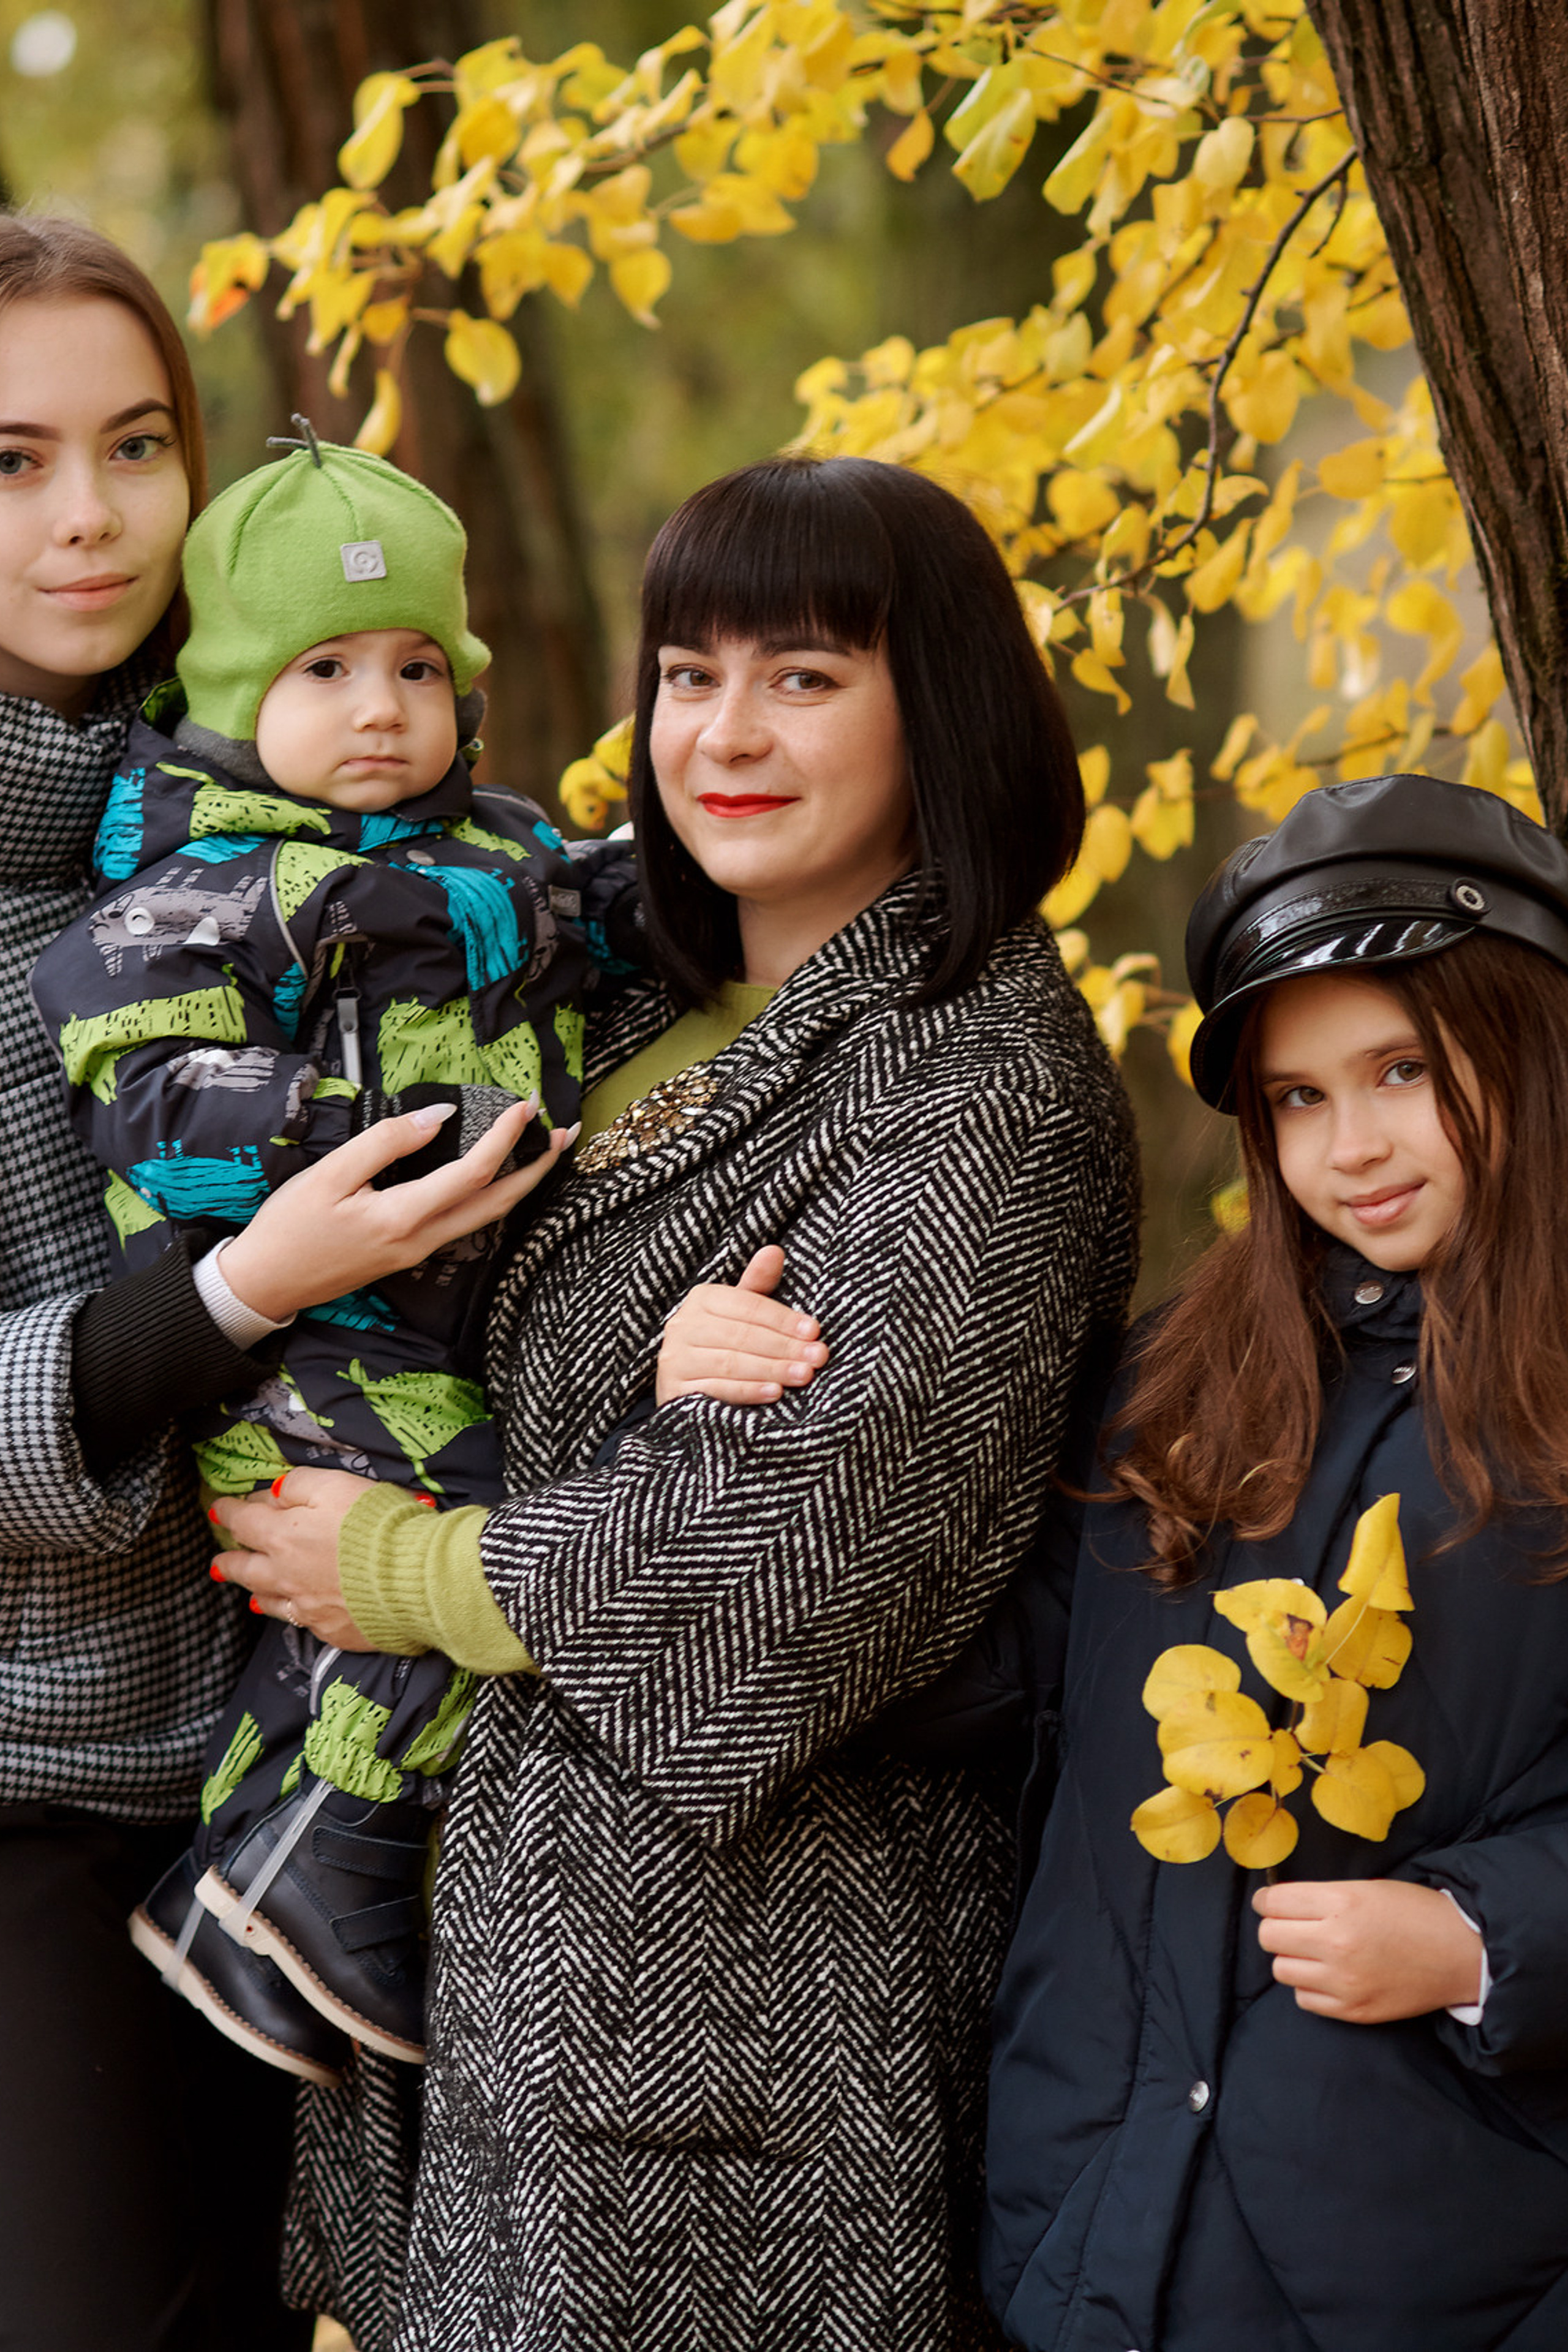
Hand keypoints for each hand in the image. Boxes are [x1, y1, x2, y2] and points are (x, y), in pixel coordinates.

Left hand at [210, 1468, 378, 1651]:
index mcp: (284, 1537)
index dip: (229, 1512)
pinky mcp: (333, 1629)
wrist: (416, 1577)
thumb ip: (297, 1486)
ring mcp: (308, 1607)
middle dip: (228, 1562)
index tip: (220, 1508)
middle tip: (218, 1563)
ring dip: (254, 1592)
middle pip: (245, 1569)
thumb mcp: (336, 1485)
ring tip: (248, 1591)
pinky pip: (302, 1622)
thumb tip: (270, 1494)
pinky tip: (293, 1611)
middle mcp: (287, 1576)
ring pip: (268, 1600)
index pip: (244, 1522)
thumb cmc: (378, 1524)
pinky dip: (291, 1613)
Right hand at [221, 1099, 574, 1322]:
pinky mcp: (411, 1255)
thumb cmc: (289, 1226)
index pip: (473, 1174)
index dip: (505, 1137)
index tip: (525, 1106)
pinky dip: (491, 1197)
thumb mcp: (331, 1172)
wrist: (266, 1284)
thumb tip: (440, 1117)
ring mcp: (419, 1253)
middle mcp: (422, 1241)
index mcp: (403, 1218)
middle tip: (564, 1132)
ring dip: (521, 1183)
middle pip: (499, 1204)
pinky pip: (465, 1224)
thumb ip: (387, 1142)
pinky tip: (497, 1178)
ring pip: (487, 1218)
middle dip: (537, 1167)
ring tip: (543, 1151)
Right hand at [656, 1244, 828, 1405]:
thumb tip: (775, 1251)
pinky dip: (749, 1391)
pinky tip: (775, 1392)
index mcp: (702, 1298)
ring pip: (731, 1362)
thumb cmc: (721, 1341)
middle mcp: (683, 1325)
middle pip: (741, 1335)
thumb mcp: (739, 1311)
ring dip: (772, 1369)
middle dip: (784, 1346)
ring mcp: (676, 1359)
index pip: (748, 1306)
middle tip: (817, 1356)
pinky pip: (717, 1389)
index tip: (813, 1331)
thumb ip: (758, 1283)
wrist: (685, 1383)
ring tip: (804, 1374)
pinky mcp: (675, 1389)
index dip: (783, 1318)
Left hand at [1253, 1878, 1483, 2022]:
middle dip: (1276, 1928)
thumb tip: (1278, 1903)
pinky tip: (1329, 1976)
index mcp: (1341, 1903)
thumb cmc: (1414, 1912)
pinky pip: (1304, 1999)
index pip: (1273, 1903)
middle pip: (1269, 1937)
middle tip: (1293, 1926)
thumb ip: (1322, 1897)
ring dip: (1292, 1959)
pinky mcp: (1354, 2011)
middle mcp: (1337, 1943)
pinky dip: (1310, 1987)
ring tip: (1314, 1952)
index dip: (1267, 1901)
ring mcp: (1344, 1981)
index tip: (1272, 1903)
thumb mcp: (1366, 1889)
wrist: (1462, 1953)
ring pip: (1281, 1970)